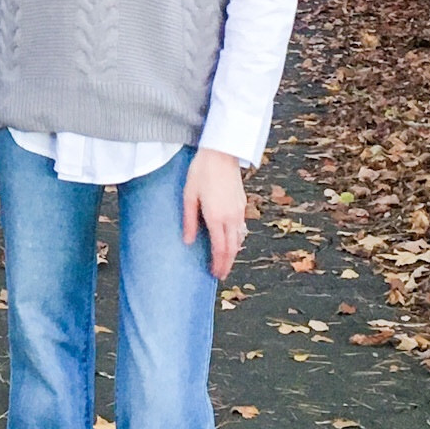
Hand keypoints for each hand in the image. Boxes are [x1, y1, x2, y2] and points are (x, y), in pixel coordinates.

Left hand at [184, 148, 246, 280]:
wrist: (221, 153)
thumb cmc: (201, 172)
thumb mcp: (188, 196)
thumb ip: (189, 220)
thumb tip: (187, 241)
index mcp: (216, 217)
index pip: (220, 249)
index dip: (218, 264)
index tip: (214, 274)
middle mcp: (230, 217)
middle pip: (232, 248)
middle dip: (227, 264)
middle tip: (221, 275)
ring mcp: (239, 210)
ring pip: (239, 239)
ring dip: (233, 253)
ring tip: (226, 262)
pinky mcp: (242, 203)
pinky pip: (241, 227)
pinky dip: (237, 239)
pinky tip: (232, 241)